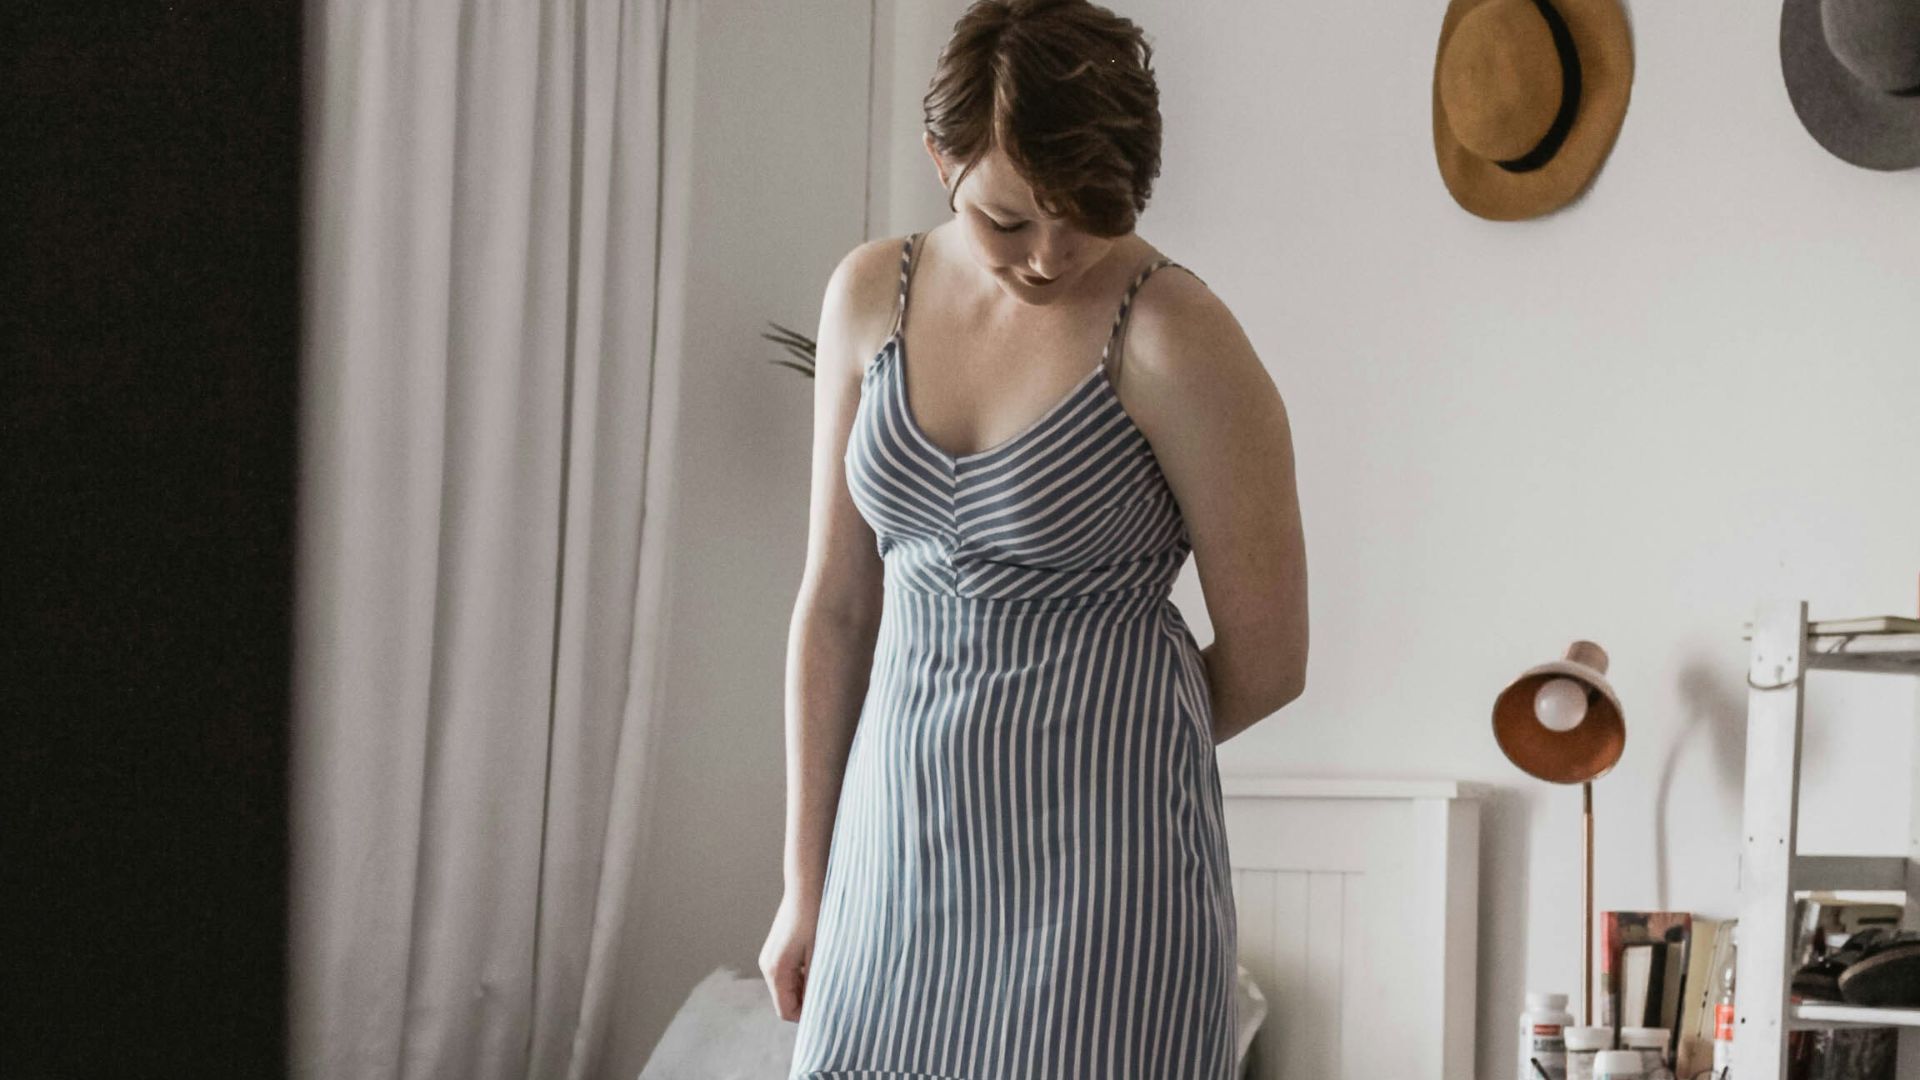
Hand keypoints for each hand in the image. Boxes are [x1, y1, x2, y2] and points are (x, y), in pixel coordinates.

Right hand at [758, 891, 818, 1021]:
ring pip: (787, 987)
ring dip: (805, 986)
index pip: (786, 1011)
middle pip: (786, 1000)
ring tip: (826, 972)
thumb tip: (817, 1007)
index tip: (828, 1007)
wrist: (806, 886)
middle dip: (807, 1000)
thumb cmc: (815, 918)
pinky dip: (802, 974)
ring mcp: (769, 957)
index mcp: (776, 971)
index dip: (807, 1015)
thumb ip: (815, 983)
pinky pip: (787, 973)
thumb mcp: (819, 954)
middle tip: (831, 990)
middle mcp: (767, 966)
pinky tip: (818, 960)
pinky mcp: (775, 949)